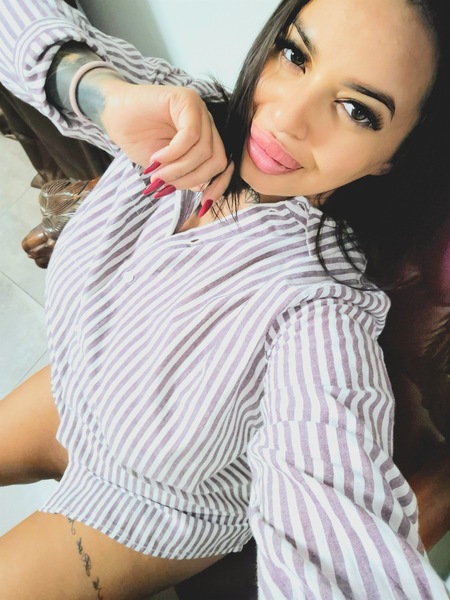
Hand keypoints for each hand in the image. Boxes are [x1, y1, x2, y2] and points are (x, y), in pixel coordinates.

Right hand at [97, 75, 233, 200]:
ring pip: (204, 150)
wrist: (112, 115)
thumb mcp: (166, 168)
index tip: (203, 204)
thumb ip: (186, 175)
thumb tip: (203, 188)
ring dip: (179, 168)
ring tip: (157, 174)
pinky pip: (190, 135)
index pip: (222, 164)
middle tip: (166, 185)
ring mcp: (198, 109)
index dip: (217, 186)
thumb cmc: (137, 139)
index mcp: (205, 137)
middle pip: (217, 159)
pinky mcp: (186, 99)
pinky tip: (156, 158)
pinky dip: (173, 153)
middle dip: (192, 179)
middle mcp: (206, 122)